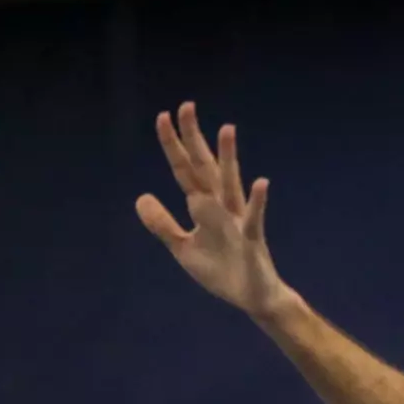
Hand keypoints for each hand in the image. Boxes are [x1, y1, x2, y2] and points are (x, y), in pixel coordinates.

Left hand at [137, 102, 290, 317]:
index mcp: (204, 207)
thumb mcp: (182, 248)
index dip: (173, 146)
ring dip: (228, 157)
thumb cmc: (221, 270)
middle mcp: (221, 206)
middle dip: (194, 139)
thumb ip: (162, 223)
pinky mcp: (251, 240)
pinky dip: (258, 201)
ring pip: (230, 183)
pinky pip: (254, 217)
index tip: (163, 117)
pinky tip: (262, 182)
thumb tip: (141, 197)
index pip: (184, 171)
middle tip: (186, 106)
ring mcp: (238, 220)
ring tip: (226, 129)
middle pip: (204, 167)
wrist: (252, 296)